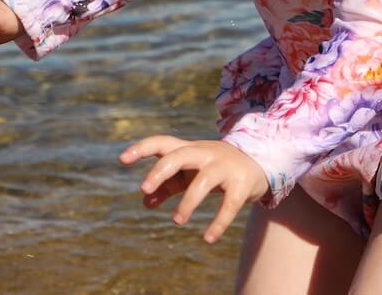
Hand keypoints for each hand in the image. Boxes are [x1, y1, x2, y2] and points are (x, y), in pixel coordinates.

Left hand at [120, 136, 268, 243]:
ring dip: (187, 203)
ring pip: (203, 182)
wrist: (259, 163)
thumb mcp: (190, 174)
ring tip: (176, 221)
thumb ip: (168, 186)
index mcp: (190, 149)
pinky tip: (208, 238)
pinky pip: (229, 205)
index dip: (141, 149)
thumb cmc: (215, 169)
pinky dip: (218, 223)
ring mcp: (224, 167)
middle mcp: (205, 154)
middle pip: (179, 155)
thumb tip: (146, 202)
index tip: (122, 160)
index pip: (162, 142)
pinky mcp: (241, 184)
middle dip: (160, 170)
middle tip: (144, 188)